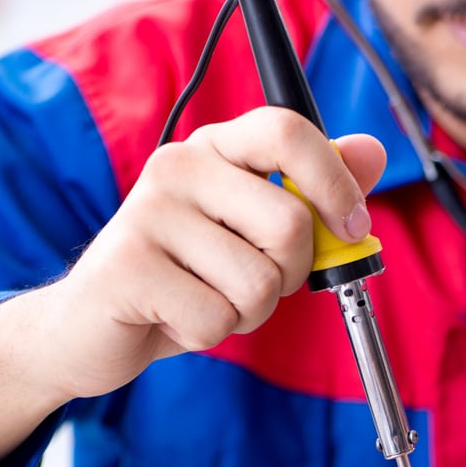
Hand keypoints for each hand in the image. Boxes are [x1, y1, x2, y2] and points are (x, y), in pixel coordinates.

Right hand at [42, 107, 385, 399]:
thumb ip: (315, 192)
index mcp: (217, 148)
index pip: (289, 132)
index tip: (353, 228)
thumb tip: (372, 152)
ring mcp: (147, 213)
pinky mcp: (127, 267)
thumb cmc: (189, 276)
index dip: (336, 183)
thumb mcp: (257, 232)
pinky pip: (218, 319)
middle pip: (290, 223)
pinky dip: (209, 334)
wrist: (92, 326)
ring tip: (206, 298)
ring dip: (248, 312)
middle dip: (290, 273)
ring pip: (259, 282)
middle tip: (252, 280)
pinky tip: (175, 318)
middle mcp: (178, 166)